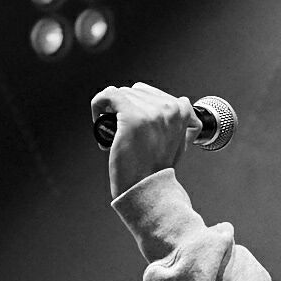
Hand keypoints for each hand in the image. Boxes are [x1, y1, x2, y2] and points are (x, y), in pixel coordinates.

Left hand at [90, 81, 201, 198]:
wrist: (147, 189)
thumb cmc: (157, 170)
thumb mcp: (178, 142)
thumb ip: (176, 122)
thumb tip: (171, 105)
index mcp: (182, 111)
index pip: (154, 94)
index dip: (140, 107)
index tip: (136, 125)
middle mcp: (169, 108)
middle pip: (137, 92)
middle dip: (126, 108)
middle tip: (124, 131)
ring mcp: (150, 111)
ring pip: (122, 94)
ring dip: (112, 110)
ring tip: (114, 132)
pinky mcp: (132, 116)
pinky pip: (108, 95)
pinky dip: (98, 104)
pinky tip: (98, 120)